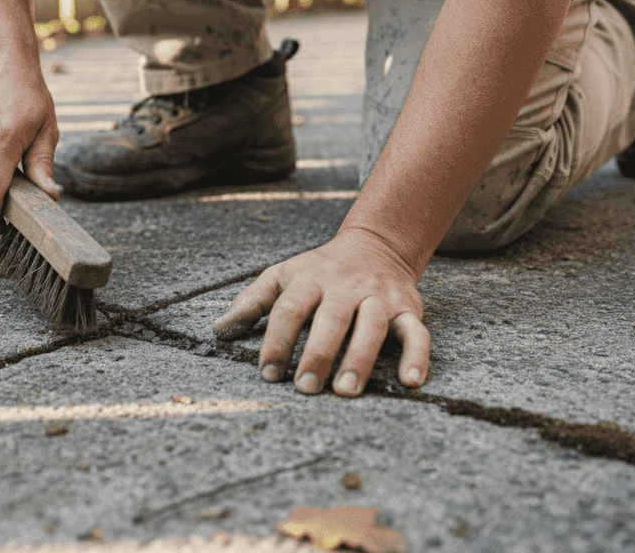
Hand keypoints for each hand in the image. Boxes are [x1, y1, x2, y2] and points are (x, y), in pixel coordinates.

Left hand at [212, 228, 429, 395]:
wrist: (375, 244)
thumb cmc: (319, 270)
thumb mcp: (283, 275)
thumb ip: (252, 301)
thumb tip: (217, 331)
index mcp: (310, 279)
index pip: (289, 309)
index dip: (277, 341)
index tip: (268, 373)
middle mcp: (346, 286)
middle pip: (332, 319)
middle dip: (318, 354)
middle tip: (305, 388)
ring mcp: (379, 297)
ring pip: (373, 326)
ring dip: (360, 358)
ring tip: (346, 391)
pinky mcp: (407, 309)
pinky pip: (417, 333)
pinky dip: (417, 356)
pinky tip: (411, 381)